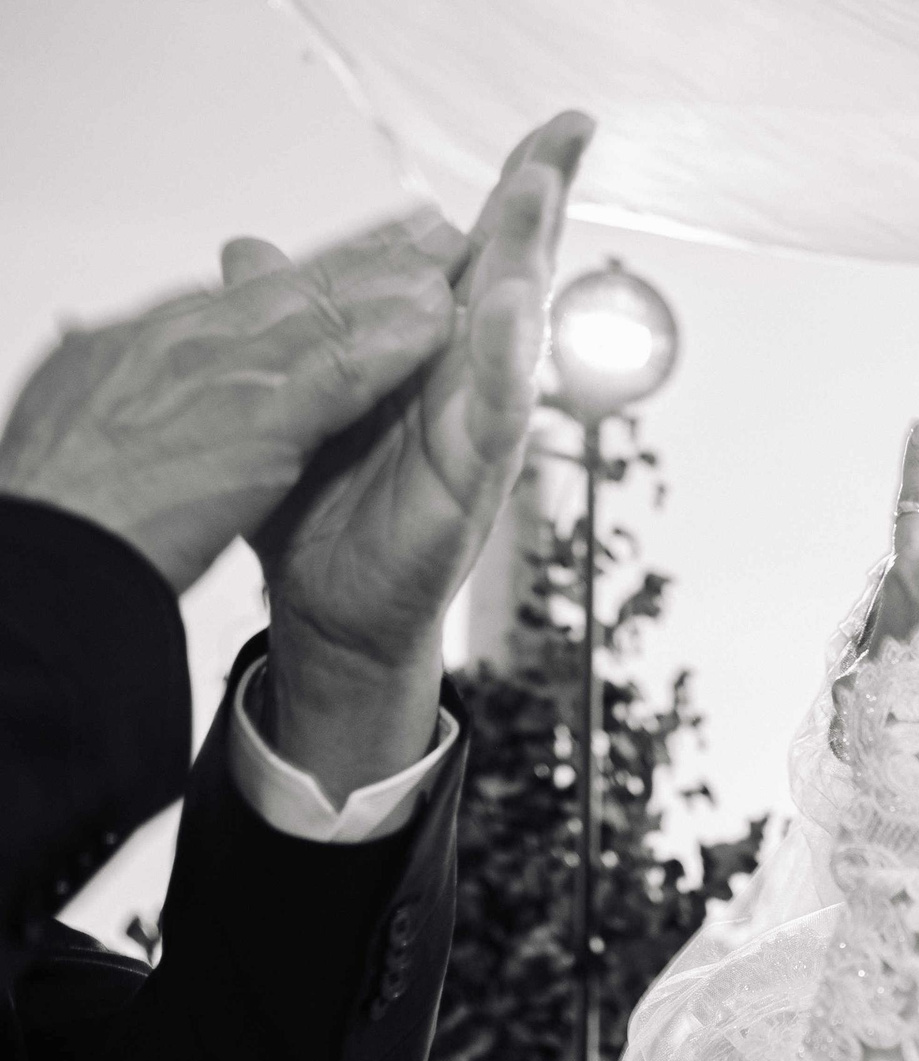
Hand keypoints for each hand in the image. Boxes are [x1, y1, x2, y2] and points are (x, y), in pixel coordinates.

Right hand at [0, 209, 468, 592]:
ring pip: (323, 313)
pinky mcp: (252, 417)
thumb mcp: (83, 410)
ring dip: (392, 286)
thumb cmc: (62, 499)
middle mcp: (183, 339)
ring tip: (451, 261)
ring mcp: (218, 372)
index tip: (363, 253)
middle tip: (429, 228)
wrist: (47, 554)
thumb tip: (102, 338)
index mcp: (146, 343)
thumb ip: (118, 371)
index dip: (311, 273)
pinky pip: (337, 370)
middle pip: (291, 286)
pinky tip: (433, 326)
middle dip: (366, 257)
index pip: (245, 298)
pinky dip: (388, 344)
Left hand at [252, 111, 592, 800]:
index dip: (517, 193)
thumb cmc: (327, 508)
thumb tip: (248, 250)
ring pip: (511, 334)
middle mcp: (468, 383)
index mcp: (432, 353)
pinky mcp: (470, 485)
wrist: (329, 607)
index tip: (560, 131)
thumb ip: (288, 321)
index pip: (478, 254)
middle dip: (540, 204)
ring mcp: (478, 432)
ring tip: (538, 194)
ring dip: (527, 261)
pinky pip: (493, 417)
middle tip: (567, 136)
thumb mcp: (293, 394)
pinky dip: (501, 364)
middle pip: (512, 275)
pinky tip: (507, 315)